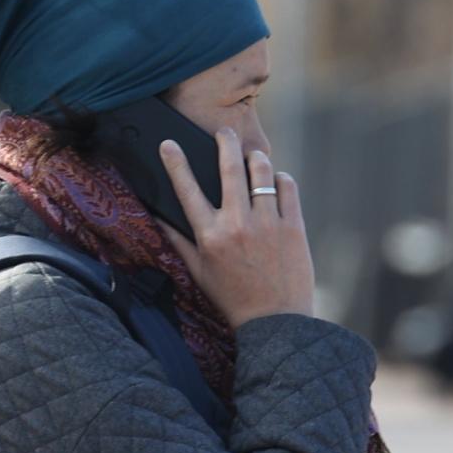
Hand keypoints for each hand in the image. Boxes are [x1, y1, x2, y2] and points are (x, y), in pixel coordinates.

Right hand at [157, 128, 315, 327]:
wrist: (275, 320)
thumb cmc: (232, 297)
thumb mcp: (198, 271)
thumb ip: (179, 241)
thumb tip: (159, 216)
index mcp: (210, 236)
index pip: (187, 190)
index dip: (175, 163)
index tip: (169, 144)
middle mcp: (237, 225)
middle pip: (230, 167)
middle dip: (226, 142)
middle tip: (225, 132)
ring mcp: (268, 224)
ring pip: (262, 171)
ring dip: (256, 158)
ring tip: (252, 156)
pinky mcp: (294, 227)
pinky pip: (288, 186)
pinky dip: (281, 178)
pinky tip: (276, 181)